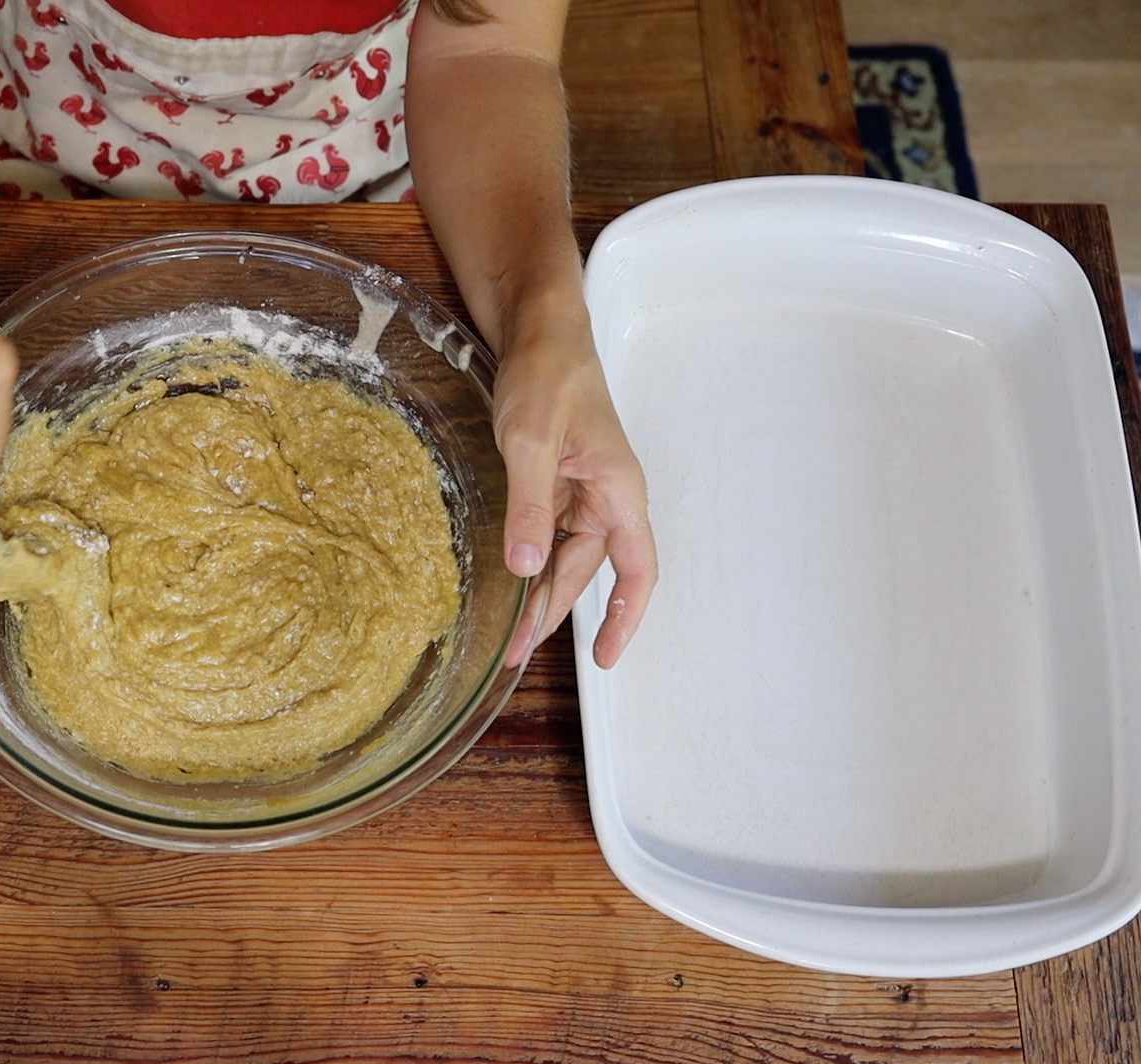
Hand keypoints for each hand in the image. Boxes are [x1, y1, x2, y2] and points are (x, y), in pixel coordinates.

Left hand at [491, 314, 655, 668]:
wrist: (538, 328)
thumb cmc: (547, 371)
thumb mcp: (529, 443)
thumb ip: (530, 507)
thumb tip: (526, 567)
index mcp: (619, 490)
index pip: (637, 570)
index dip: (625, 618)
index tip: (606, 657)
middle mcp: (607, 495)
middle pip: (587, 570)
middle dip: (554, 613)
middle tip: (514, 650)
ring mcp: (582, 488)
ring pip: (563, 553)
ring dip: (537, 589)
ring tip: (504, 627)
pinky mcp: (558, 479)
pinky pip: (546, 529)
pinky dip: (528, 555)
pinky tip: (503, 577)